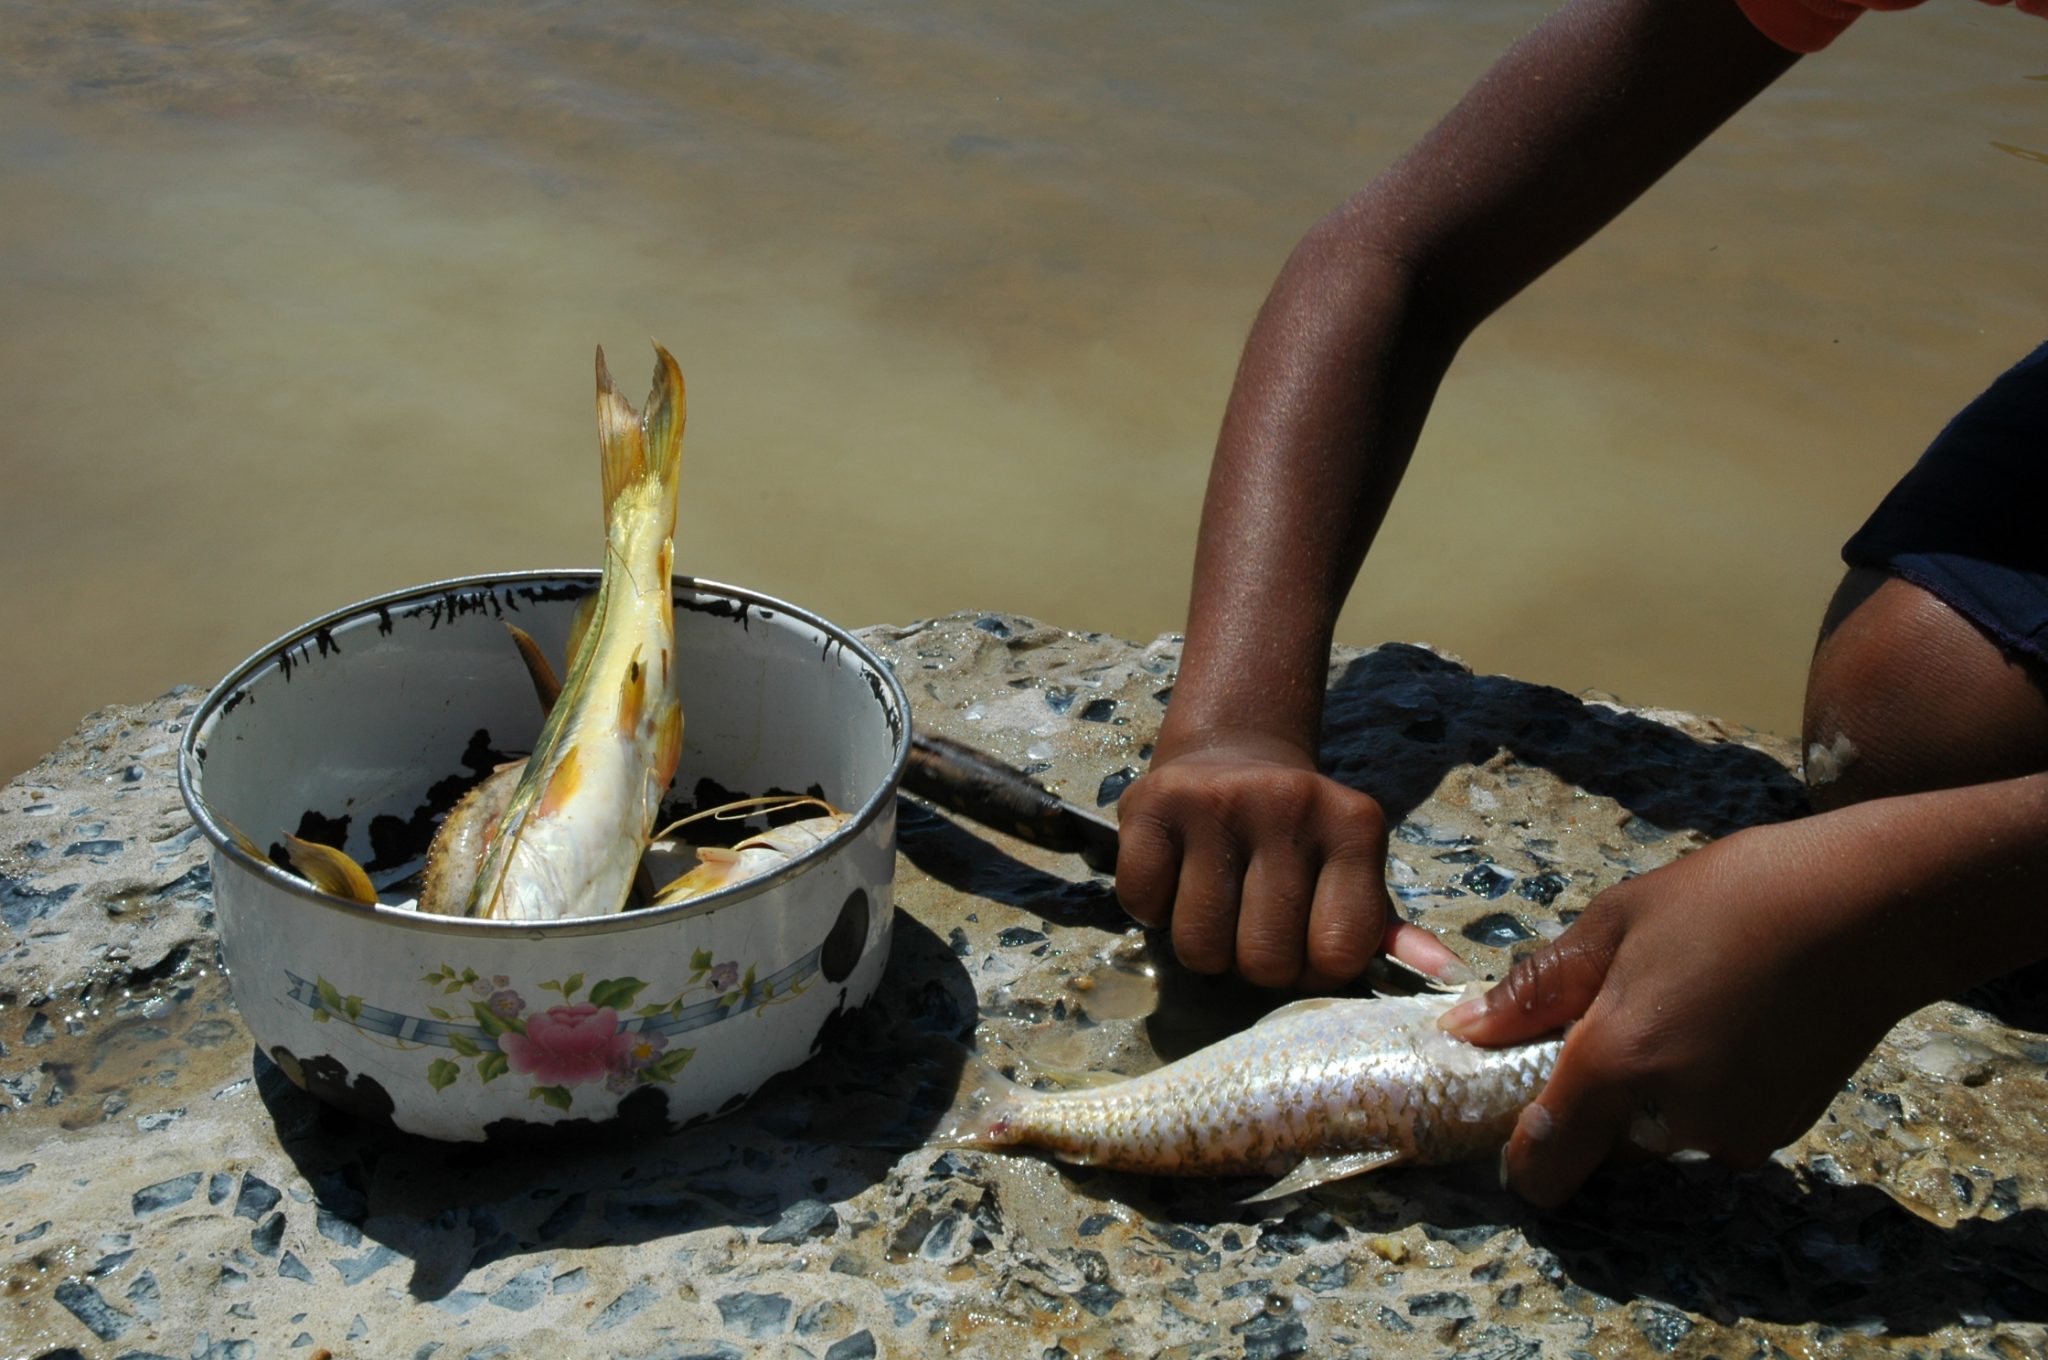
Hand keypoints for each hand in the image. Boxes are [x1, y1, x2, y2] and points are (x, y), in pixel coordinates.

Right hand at [1114, 735, 1457, 989]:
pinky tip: (1176, 879)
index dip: (1314, 972)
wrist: (1234, 753)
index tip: (1304, 947)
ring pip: (1200, 945)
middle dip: (1254, 965)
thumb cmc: (1300, 838)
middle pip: (1265, 960)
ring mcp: (1218, 800)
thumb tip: (1446, 980)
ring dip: (1202, 947)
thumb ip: (1384, 930)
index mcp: (1355, 826)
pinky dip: (1153, 911)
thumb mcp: (1352, 873)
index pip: (1338, 955)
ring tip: (1216, 908)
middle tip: (1253, 929)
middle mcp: (1291, 804)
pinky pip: (1143, 904)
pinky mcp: (1153, 802)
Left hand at [1438, 818, 1905, 1205]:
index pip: (1543, 1166)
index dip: (1521, 1156)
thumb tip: (1468, 1030)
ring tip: (1676, 1009)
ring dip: (1650, 1097)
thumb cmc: (1732, 899)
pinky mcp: (1782, 1130)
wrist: (1870, 909)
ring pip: (1658, 1138)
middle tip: (1610, 1023)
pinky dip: (1702, 1093)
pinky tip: (1723, 1024)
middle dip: (1593, 1104)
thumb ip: (1536, 990)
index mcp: (1619, 1065)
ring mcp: (1735, 1134)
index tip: (1518, 1115)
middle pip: (1601, 1149)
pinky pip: (1712, 1127)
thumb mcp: (1616, 922)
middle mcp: (1674, 1120)